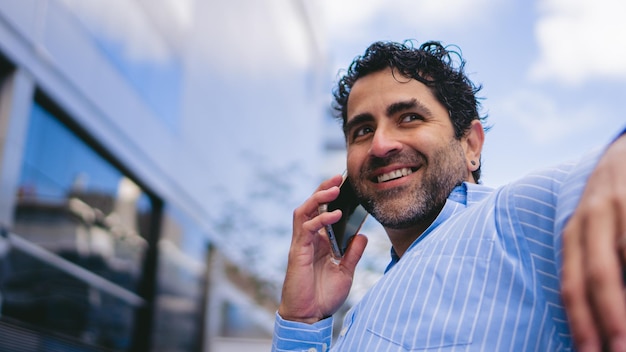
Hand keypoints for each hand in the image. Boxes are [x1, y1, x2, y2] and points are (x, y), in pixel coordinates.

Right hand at [278, 174, 367, 323]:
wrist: (309, 318)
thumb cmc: (324, 297)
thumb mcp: (345, 272)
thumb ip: (352, 253)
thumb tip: (362, 235)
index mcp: (318, 242)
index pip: (322, 212)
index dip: (331, 198)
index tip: (346, 184)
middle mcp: (308, 239)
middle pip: (311, 206)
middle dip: (323, 189)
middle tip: (338, 177)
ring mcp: (301, 244)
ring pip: (304, 211)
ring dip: (318, 198)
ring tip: (334, 188)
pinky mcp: (297, 252)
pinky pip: (305, 229)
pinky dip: (319, 219)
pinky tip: (334, 215)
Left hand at [562, 134, 625, 350]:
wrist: (625, 151)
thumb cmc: (609, 204)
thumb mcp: (591, 229)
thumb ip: (590, 266)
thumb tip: (594, 314)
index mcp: (573, 233)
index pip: (571, 283)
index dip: (580, 322)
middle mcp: (593, 219)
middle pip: (598, 275)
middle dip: (610, 318)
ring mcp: (621, 206)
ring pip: (625, 257)